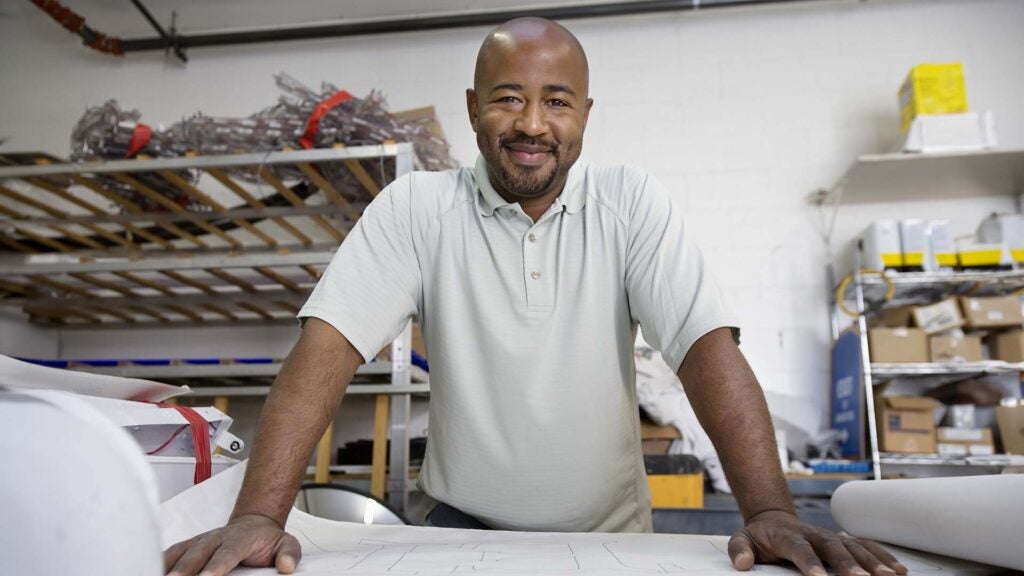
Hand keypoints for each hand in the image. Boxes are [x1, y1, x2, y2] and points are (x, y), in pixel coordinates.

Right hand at [164, 514, 301, 575]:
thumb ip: (289, 554)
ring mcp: (199, 541)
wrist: (254, 524)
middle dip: (185, 569)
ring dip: (166, 567)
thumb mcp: (285, 543)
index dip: (217, 565)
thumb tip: (287, 567)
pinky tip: (147, 570)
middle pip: (197, 554)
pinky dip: (158, 563)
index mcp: (238, 539)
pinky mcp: (188, 546)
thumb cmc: (266, 539)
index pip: (227, 553)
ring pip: (179, 553)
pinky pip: (170, 554)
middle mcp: (214, 538)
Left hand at [728, 510, 907, 575]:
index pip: (799, 549)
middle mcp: (814, 535)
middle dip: (849, 564)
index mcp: (789, 536)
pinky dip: (884, 556)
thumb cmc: (760, 535)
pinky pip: (867, 547)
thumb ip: (739, 550)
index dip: (808, 562)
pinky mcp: (844, 541)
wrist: (773, 517)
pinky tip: (900, 570)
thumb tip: (742, 563)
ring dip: (873, 562)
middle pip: (833, 548)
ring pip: (855, 547)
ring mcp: (831, 537)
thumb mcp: (742, 539)